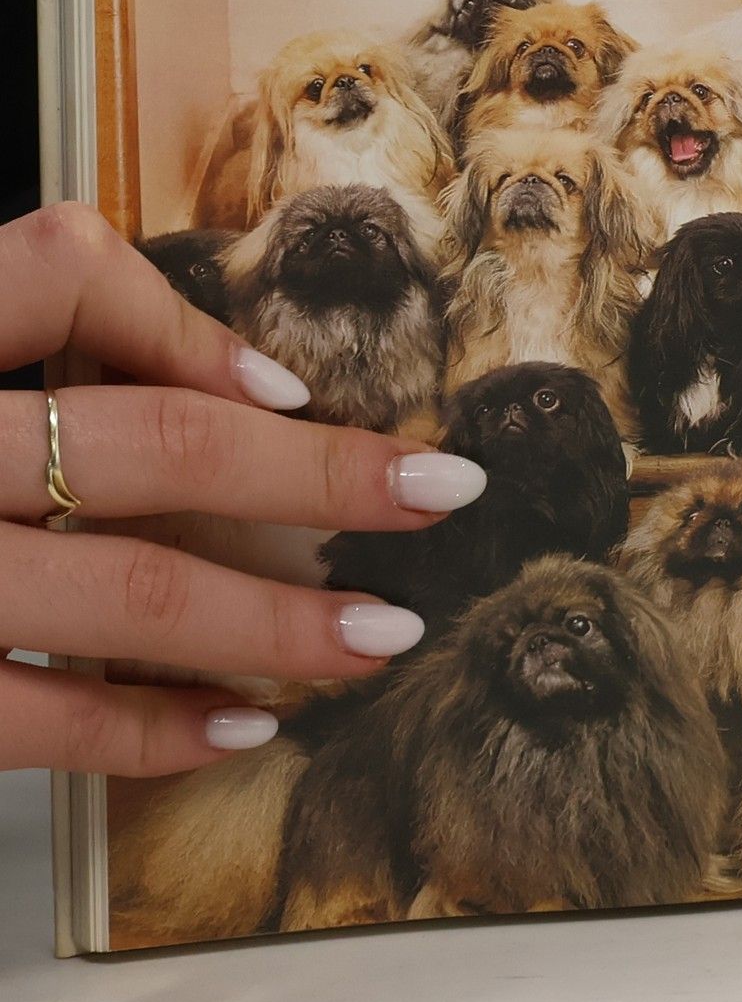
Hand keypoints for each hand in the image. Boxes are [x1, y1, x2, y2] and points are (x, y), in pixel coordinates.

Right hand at [0, 204, 486, 773]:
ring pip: (109, 595)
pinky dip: (143, 732)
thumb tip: (233, 382)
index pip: (50, 270)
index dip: (187, 325)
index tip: (289, 391)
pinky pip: (23, 723)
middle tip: (439, 496)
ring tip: (375, 640)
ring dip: (264, 623)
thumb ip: (24, 325)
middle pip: (134, 448)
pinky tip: (238, 729)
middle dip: (310, 481)